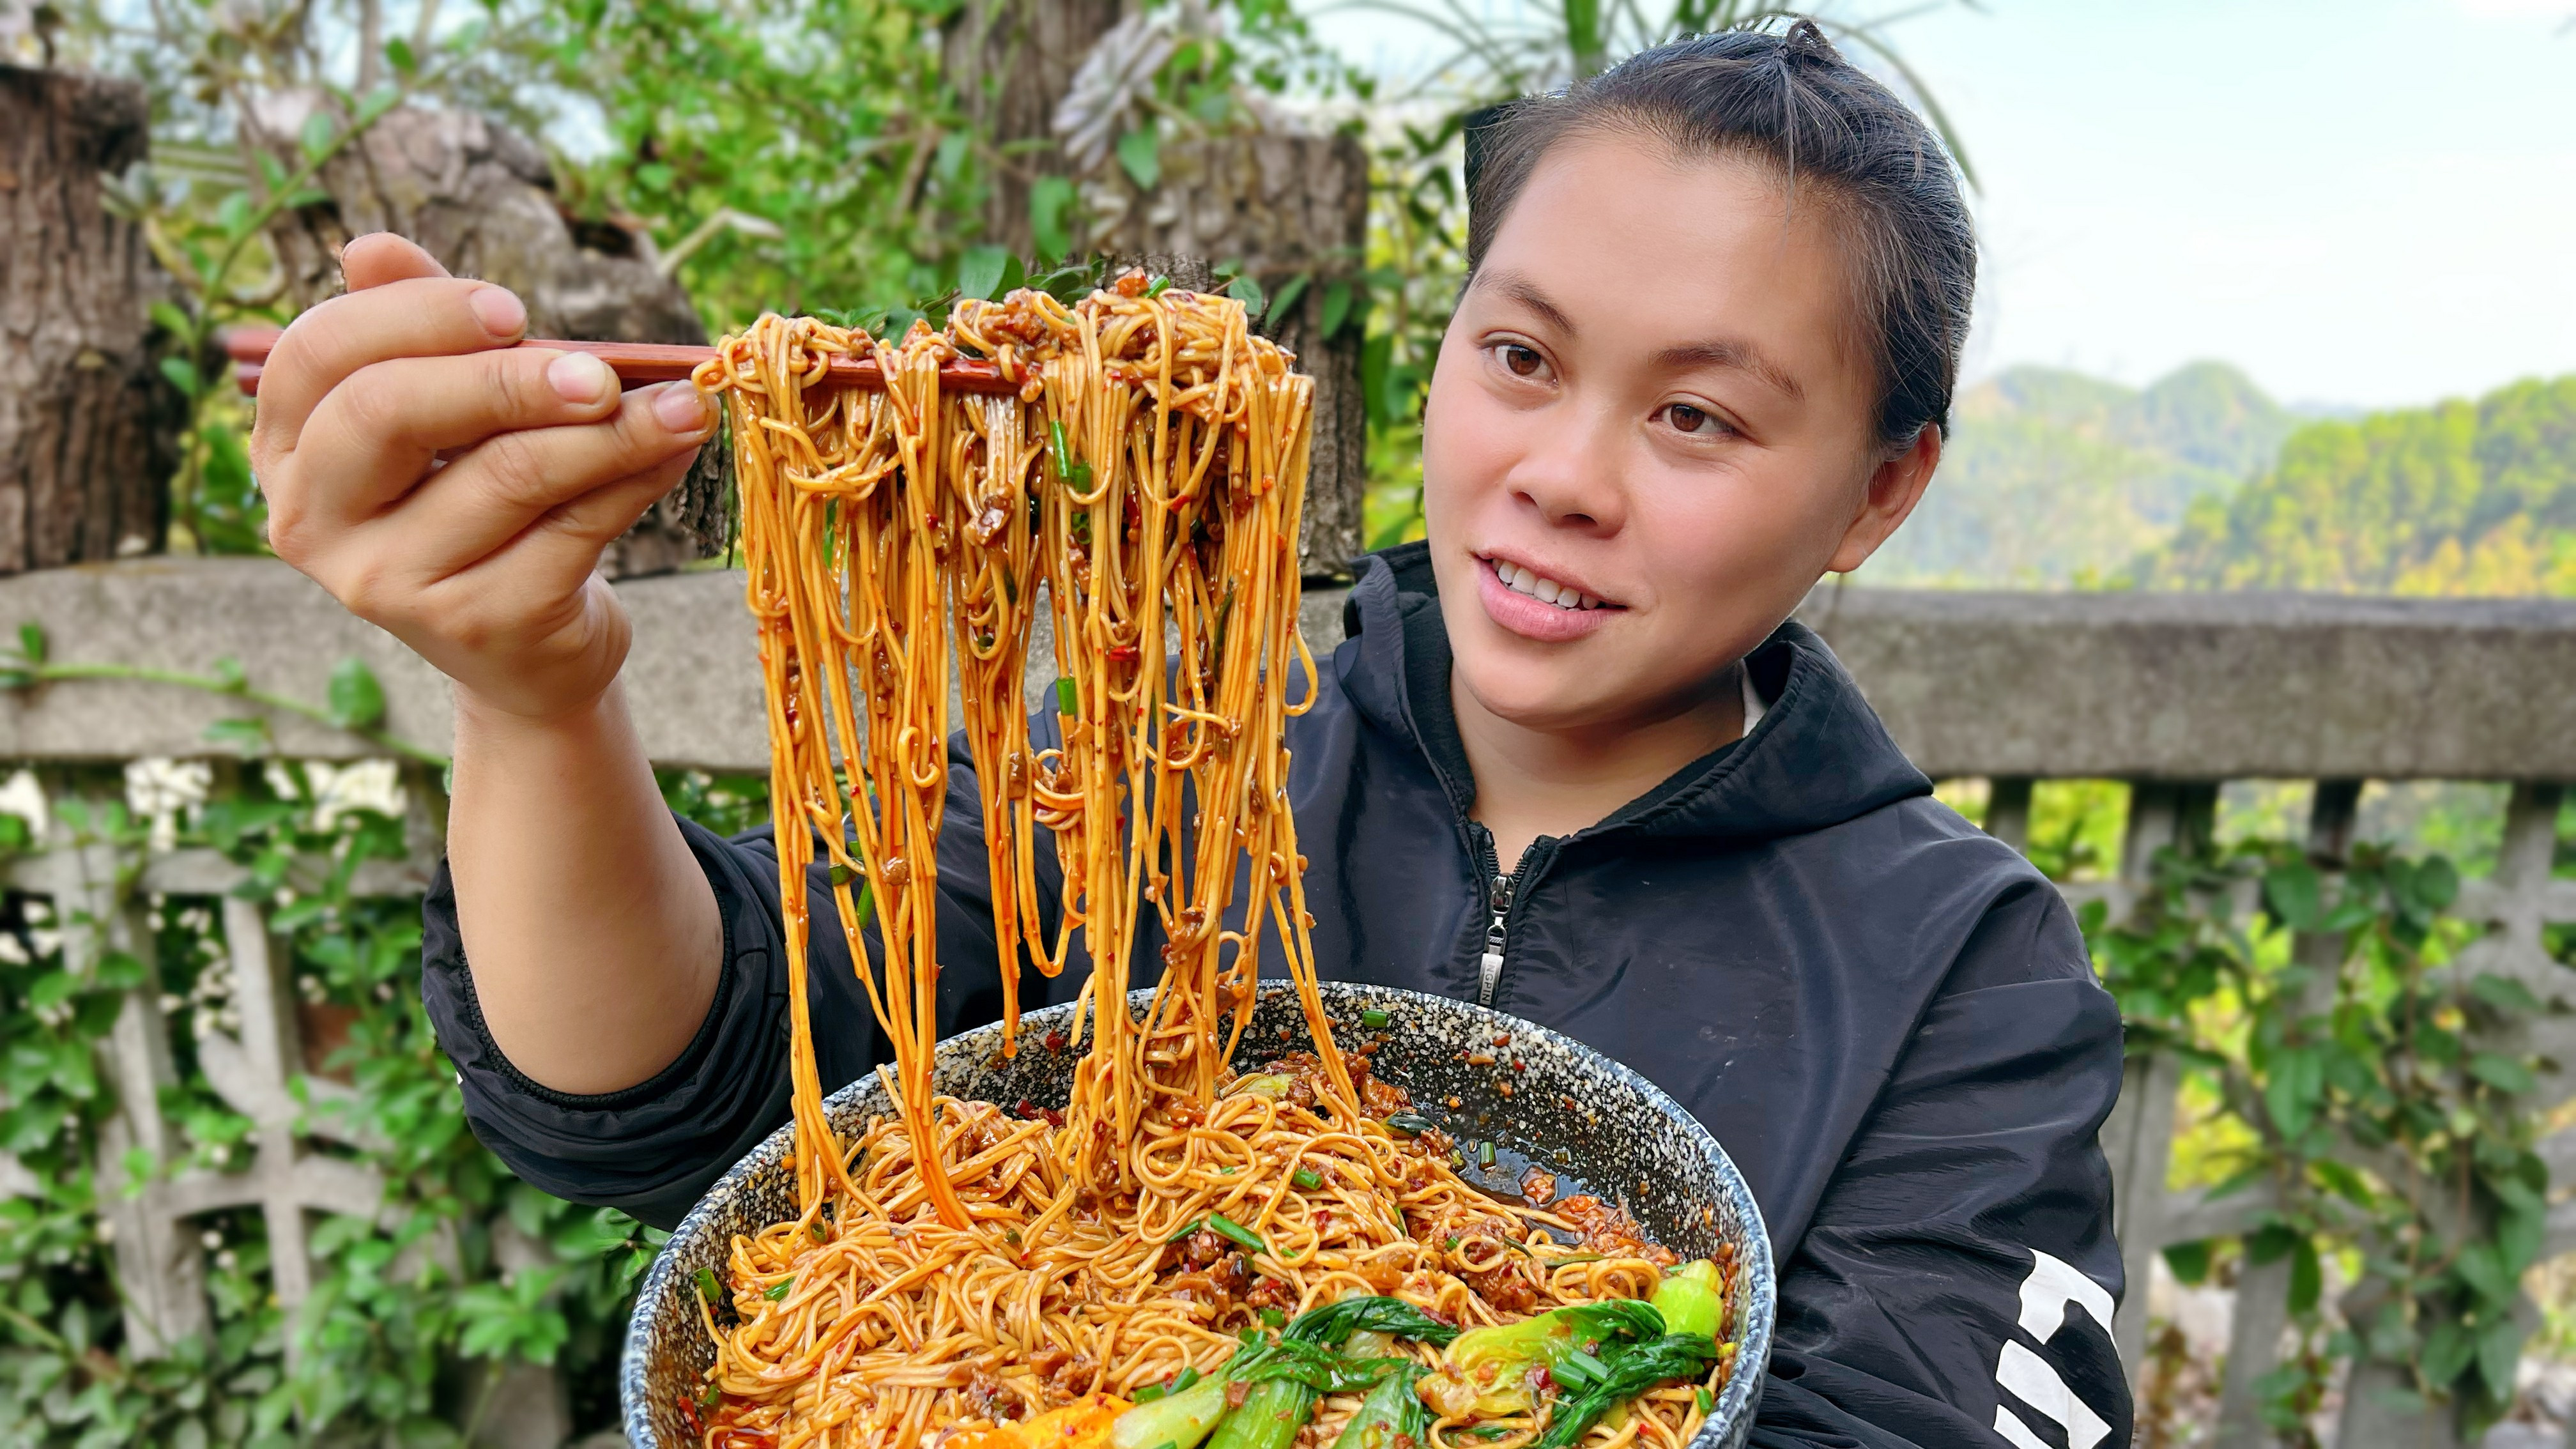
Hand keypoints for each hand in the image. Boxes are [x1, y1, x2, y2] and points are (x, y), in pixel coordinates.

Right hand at [251, 232, 713, 723]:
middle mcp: (313, 522)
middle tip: (601, 368)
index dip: (415, 315)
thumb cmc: (479, 509)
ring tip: (681, 403)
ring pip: (508, 474)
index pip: (317, 354)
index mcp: (287, 452)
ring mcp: (389, 583)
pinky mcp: (479, 624)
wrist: (525, 653)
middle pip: (389, 411)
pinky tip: (675, 450)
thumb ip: (419, 335)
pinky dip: (636, 479)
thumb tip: (371, 246)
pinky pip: (573, 530)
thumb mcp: (446, 421)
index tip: (512, 308)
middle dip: (507, 375)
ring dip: (610, 429)